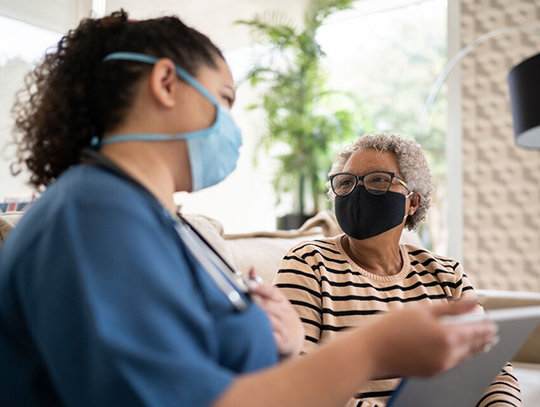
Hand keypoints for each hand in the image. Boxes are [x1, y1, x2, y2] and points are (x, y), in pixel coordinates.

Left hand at [248, 269, 304, 359]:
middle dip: (254, 304)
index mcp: (281, 300)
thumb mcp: (274, 299)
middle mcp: (284, 313)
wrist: (296, 338)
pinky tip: (251, 332)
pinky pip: (271, 338)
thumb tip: (251, 268)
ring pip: (269, 322)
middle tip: (240, 301)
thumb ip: (260, 285)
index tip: (250, 285)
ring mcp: (284, 327)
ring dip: (257, 319)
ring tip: (242, 316)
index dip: (261, 288)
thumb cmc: (280, 315)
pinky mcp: (282, 342)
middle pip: (268, 306)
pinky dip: (262, 334)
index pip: (272, 292)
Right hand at [365, 300, 496, 378]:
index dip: (486, 327)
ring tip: (477, 341)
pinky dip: (458, 355)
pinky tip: (456, 350)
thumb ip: (452, 307)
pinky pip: (451, 363)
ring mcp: (440, 366)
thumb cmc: (392, 326)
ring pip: (463, 357)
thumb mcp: (423, 310)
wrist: (370, 351)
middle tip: (490, 333)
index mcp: (447, 336)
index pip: (476, 331)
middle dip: (483, 339)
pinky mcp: (431, 374)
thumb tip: (474, 301)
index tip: (492, 323)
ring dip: (473, 348)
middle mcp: (447, 354)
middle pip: (473, 346)